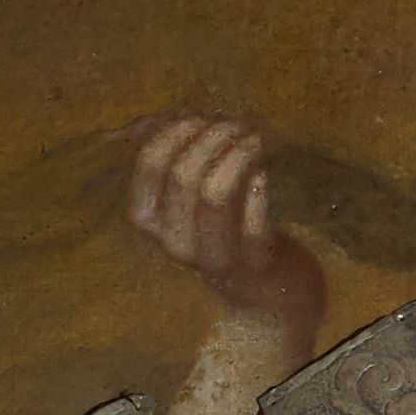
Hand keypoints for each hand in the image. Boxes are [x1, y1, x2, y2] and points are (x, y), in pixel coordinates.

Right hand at [127, 112, 325, 351]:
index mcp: (154, 222)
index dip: (178, 130)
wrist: (272, 297)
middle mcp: (177, 244)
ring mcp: (216, 259)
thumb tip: (143, 124)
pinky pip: (252, 224)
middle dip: (214, 136)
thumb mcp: (192, 199)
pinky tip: (264, 176)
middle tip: (241, 124)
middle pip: (184, 174)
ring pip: (214, 196)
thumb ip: (170, 157)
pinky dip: (258, 190)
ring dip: (238, 155)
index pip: (151, 165)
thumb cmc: (231, 234)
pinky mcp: (256, 267)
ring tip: (256, 140)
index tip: (203, 116)